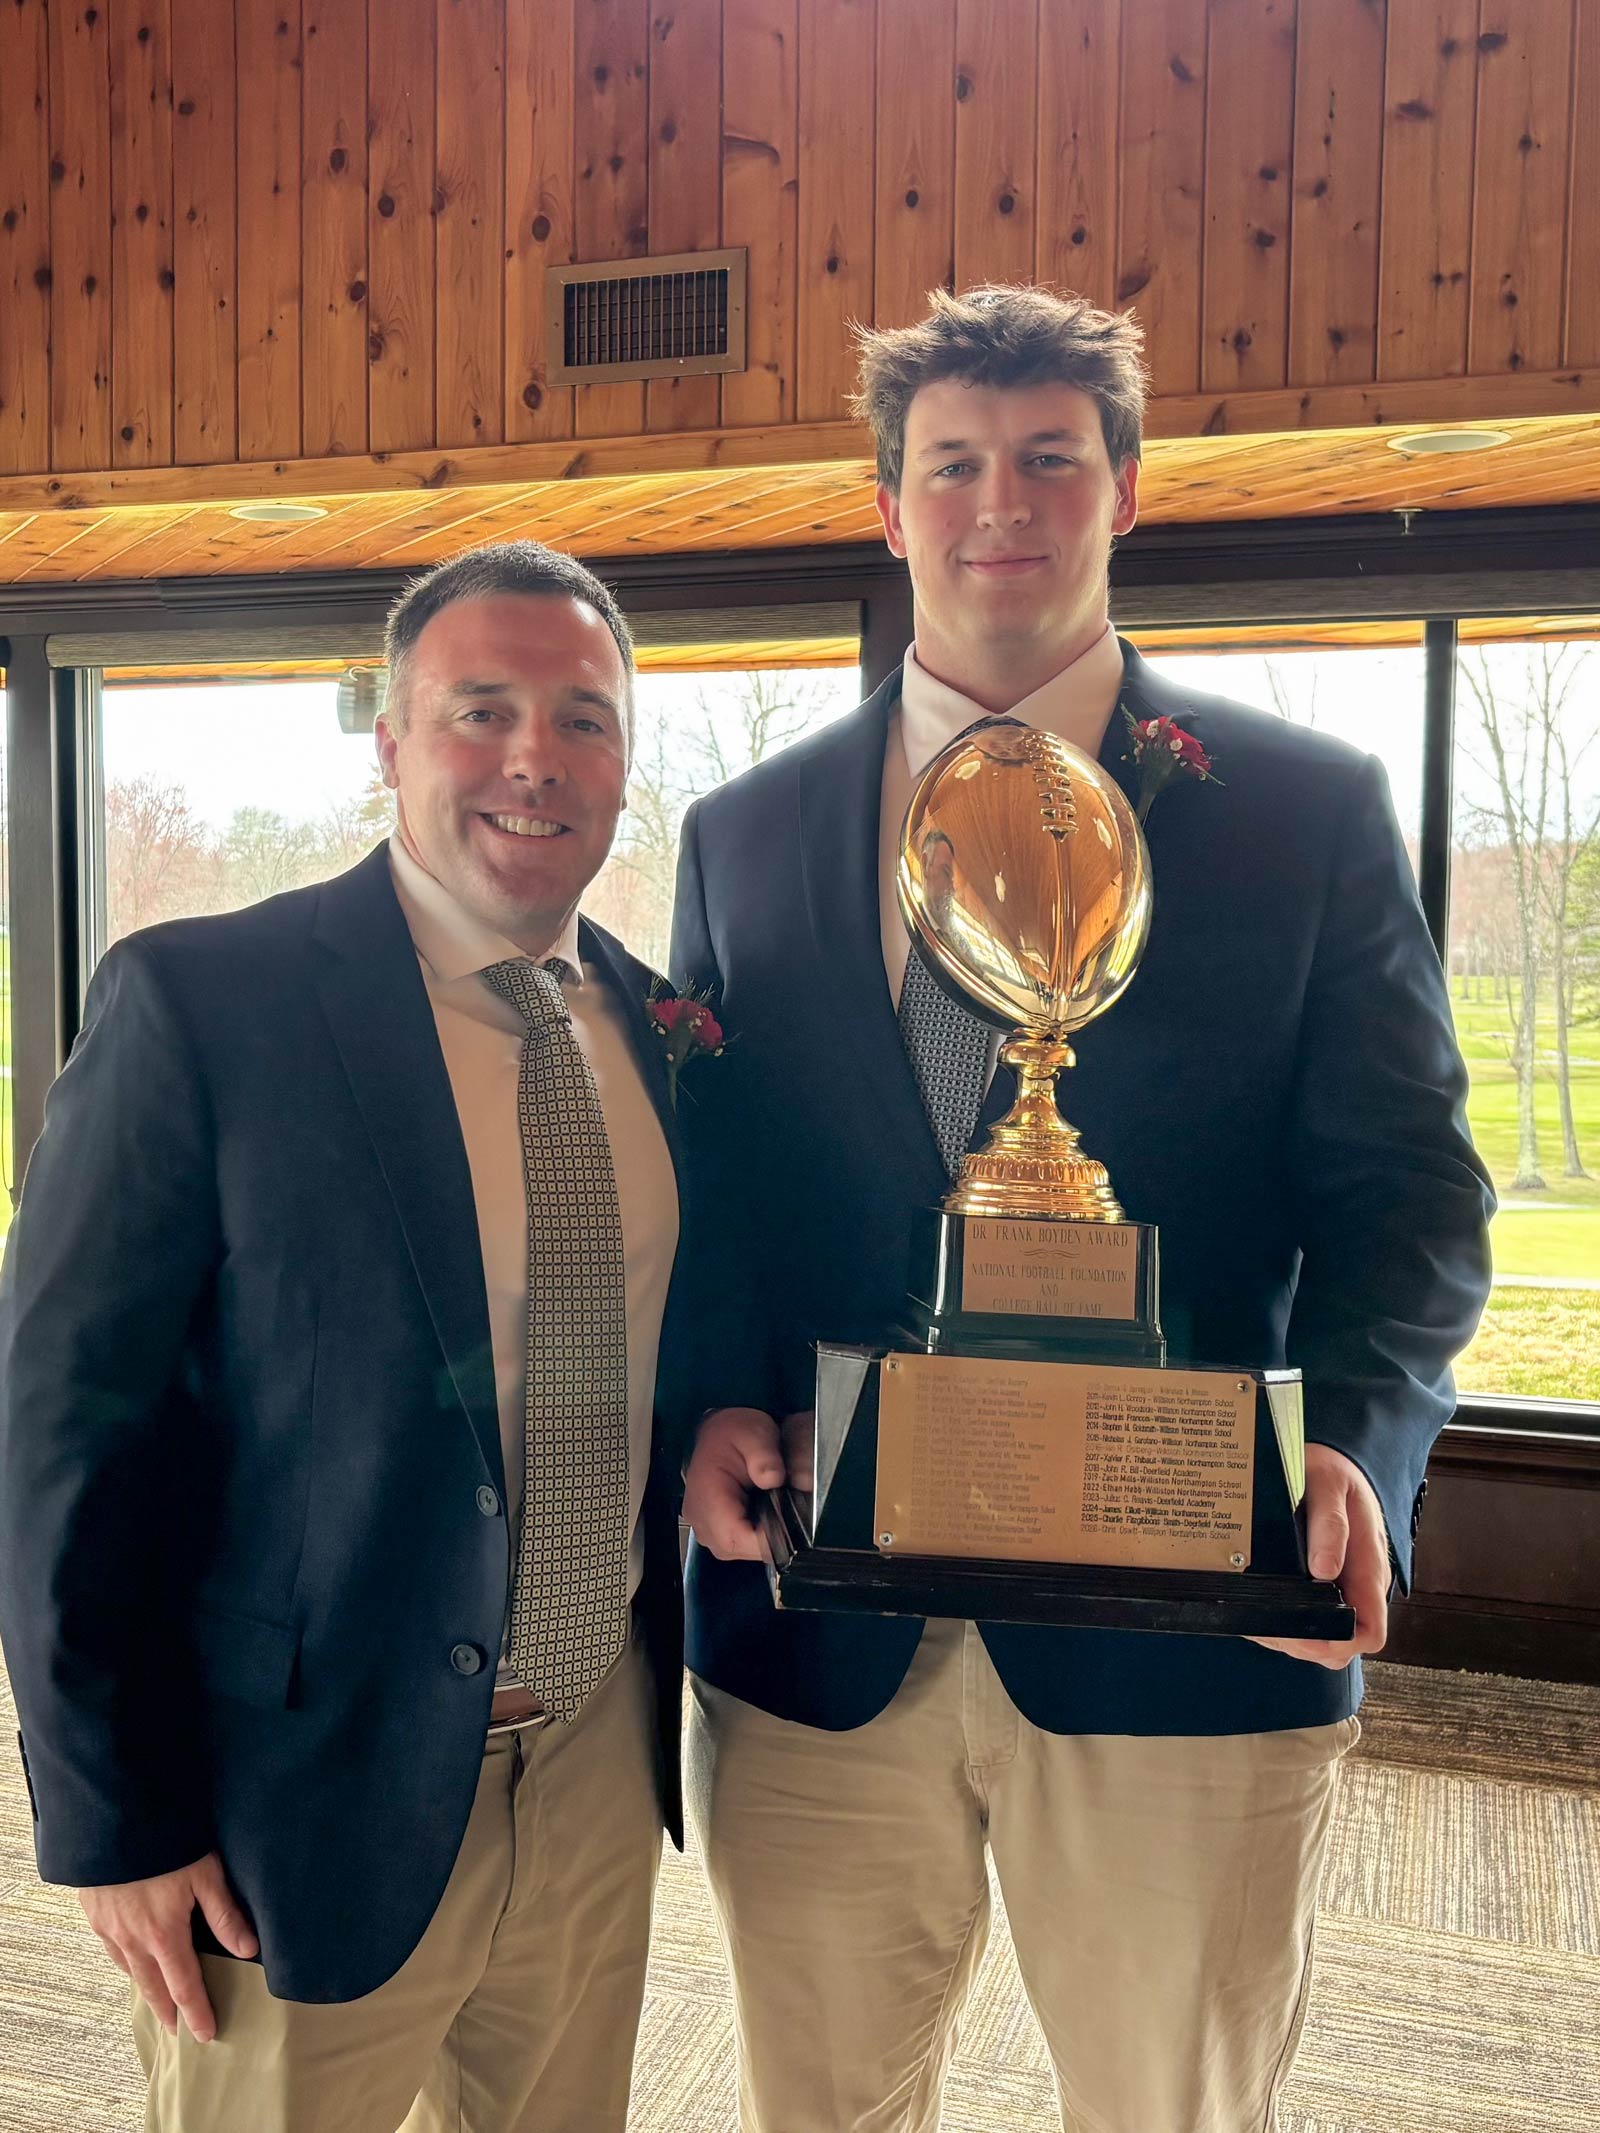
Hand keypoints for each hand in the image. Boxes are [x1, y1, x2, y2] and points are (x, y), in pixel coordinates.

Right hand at [79, 1851, 256, 2042]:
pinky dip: (126, 1965)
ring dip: (146, 1990)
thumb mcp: (205, 1874)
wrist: (115, 1821)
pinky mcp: (95, 1914)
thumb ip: (225, 1914)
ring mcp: (110, 1929)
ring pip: (131, 1972)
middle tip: (178, 2031)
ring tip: (159, 2003)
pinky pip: (112, 1952)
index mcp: (164, 1935)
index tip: (205, 2035)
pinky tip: (132, 1963)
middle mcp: (133, 1940)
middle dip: (168, 2012)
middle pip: (153, 1988)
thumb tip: (248, 1950)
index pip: (184, 1986)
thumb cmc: (167, 1843)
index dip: (196, 2013)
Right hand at [683, 1406, 786, 1560]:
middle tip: (787, 1511)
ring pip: (742, 1550)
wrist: (717, 1434)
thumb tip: (773, 1478)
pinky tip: (765, 1513)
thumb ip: (764, 1455)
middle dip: (769, 1537)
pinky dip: (756, 1533)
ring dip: (763, 1536)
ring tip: (775, 1509)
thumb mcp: (754, 1433)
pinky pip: (739, 1544)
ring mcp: (706, 1529)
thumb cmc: (731, 1434)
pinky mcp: (714, 1531)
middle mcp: (701, 1520)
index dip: (767, 1539)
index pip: (736, 1537)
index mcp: (706, 1496)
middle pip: (741, 1548)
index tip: (790, 1525)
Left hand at [1250, 1442, 1391, 1668]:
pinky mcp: (1322, 1582)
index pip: (1369, 1631)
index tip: (1302, 1632)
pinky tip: (1261, 1606)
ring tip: (1260, 1618)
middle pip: (1343, 1644)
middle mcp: (1357, 1584)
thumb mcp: (1329, 1486)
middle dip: (1305, 1644)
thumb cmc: (1332, 1471)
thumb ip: (1331, 1526)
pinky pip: (1310, 1616)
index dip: (1339, 1642)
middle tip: (1269, 1625)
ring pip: (1323, 1635)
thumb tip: (1324, 1571)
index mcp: (1368, 1568)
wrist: (1330, 1460)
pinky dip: (1284, 1621)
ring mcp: (1340, 1585)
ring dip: (1291, 1636)